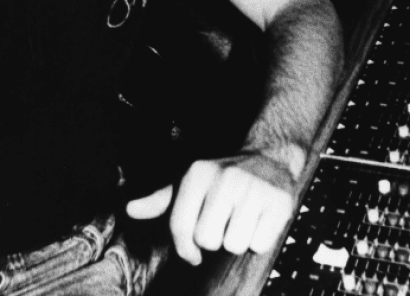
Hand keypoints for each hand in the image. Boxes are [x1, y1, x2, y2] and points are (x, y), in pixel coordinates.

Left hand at [125, 150, 298, 264]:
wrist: (271, 155)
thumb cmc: (222, 176)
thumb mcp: (191, 182)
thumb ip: (161, 200)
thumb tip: (130, 210)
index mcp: (198, 173)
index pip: (181, 227)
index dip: (184, 248)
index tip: (192, 254)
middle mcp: (225, 178)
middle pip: (207, 240)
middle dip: (215, 239)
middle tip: (224, 223)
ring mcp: (254, 190)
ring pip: (234, 245)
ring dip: (237, 240)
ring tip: (242, 220)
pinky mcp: (279, 203)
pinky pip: (259, 245)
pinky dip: (259, 241)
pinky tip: (259, 221)